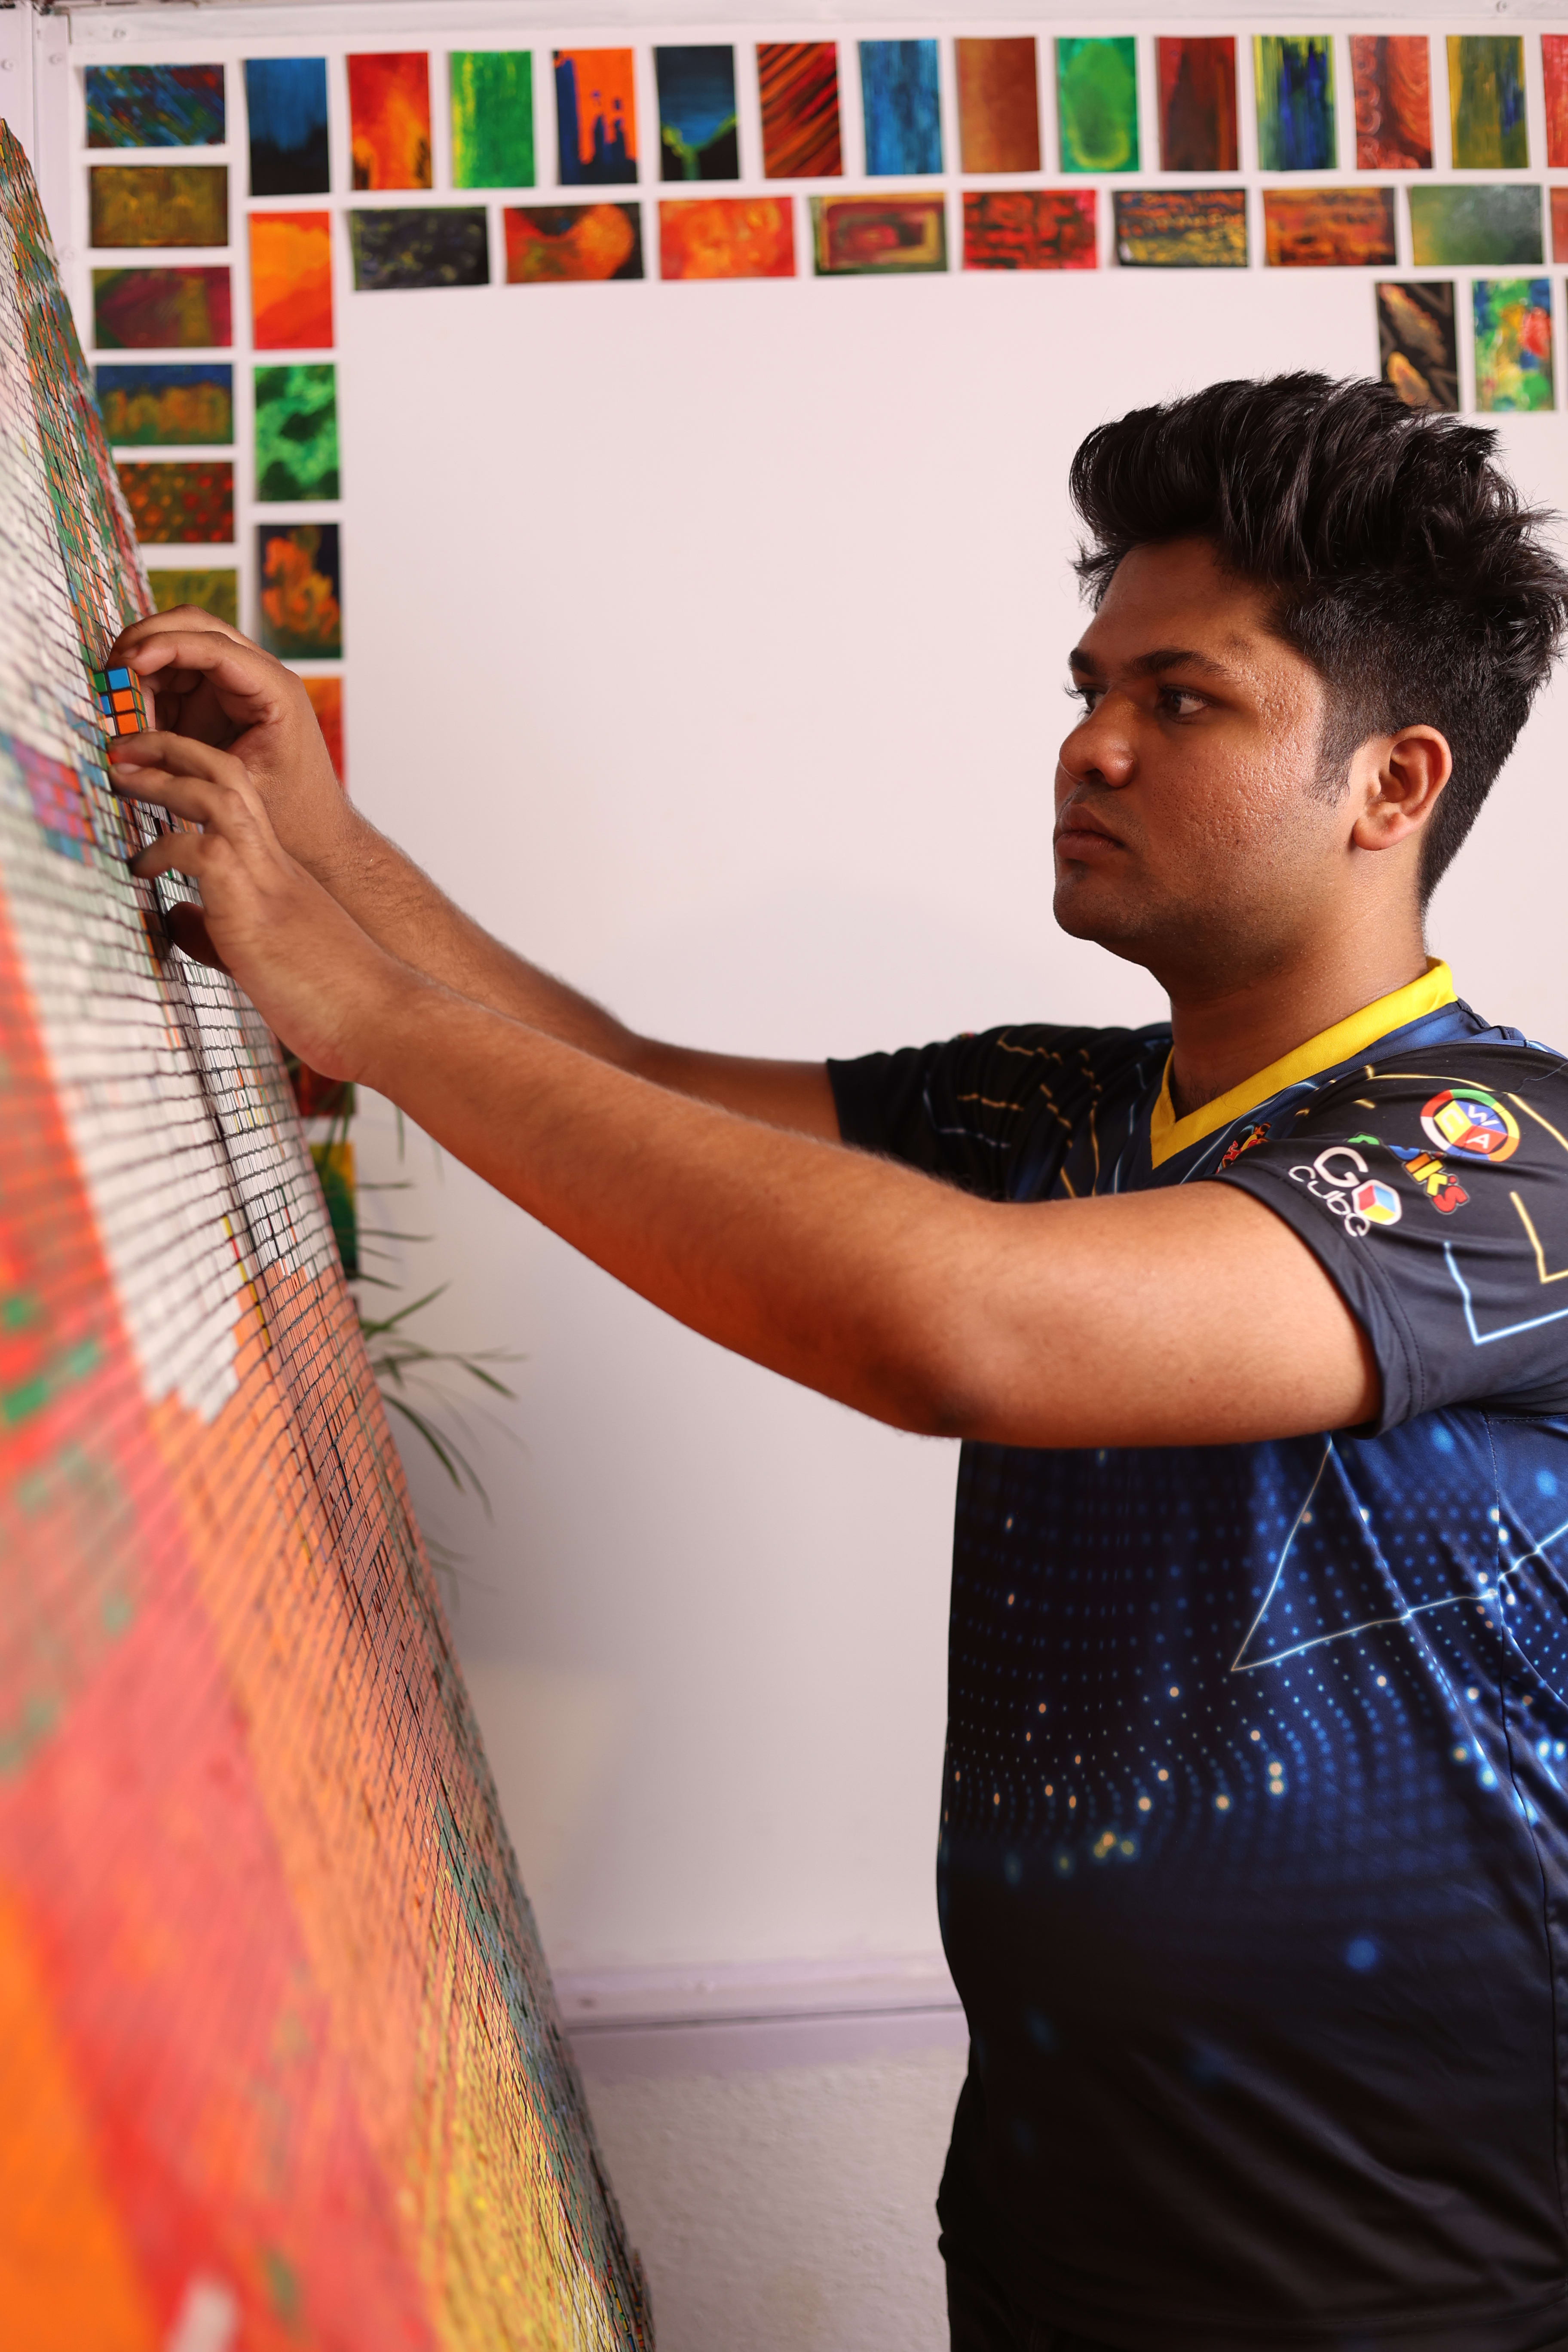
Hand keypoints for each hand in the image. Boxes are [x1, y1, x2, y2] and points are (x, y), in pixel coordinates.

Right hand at [104, 609, 357, 881]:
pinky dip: (148, 692)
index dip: (166, 645)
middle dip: (147, 642)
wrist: (318, 836)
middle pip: (194, 627)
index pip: (214, 645)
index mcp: (275, 690)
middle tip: (112, 674)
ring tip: (124, 712)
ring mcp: (236, 685)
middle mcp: (258, 677)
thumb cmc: (292, 815)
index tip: (128, 663)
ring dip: (143, 670)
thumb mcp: (233, 788)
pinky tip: (137, 723)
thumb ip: (180, 761)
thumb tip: (120, 744)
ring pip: (178, 648)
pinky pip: (174, 679)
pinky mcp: (218, 702)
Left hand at [109, 730, 404, 1081]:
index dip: (192, 773)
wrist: (383, 1020)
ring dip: (164, 779)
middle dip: (172, 750)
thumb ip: (214, 930)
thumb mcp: (260, 956)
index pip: (237, 798)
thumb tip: (173, 915)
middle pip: (227, 772)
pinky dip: (164, 848)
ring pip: (216, 796)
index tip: (151, 770)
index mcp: (281, 873)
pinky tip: (142, 868)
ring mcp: (269, 881)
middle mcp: (276, 864)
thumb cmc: (332, 1001)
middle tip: (127, 749)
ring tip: (122, 778)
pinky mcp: (256, 909)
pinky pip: (203, 850)